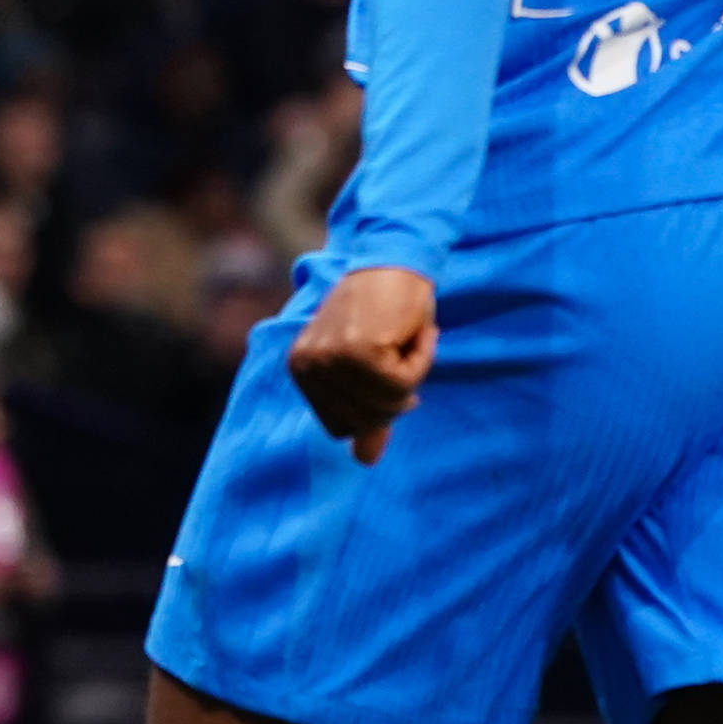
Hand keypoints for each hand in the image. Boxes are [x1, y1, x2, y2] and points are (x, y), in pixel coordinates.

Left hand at [285, 265, 436, 463]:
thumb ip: (368, 412)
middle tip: (401, 350)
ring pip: (388, 405)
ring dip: (412, 374)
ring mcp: (331, 358)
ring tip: (406, 338)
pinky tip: (414, 331)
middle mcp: (309, 365)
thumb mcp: (372, 366)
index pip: (341, 428)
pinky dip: (421, 361)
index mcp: (301, 369)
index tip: (385, 369)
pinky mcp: (360, 350)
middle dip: (397, 394)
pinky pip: (403, 385)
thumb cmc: (385, 310)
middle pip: (365, 421)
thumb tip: (364, 462)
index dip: (375, 408)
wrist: (398, 261)